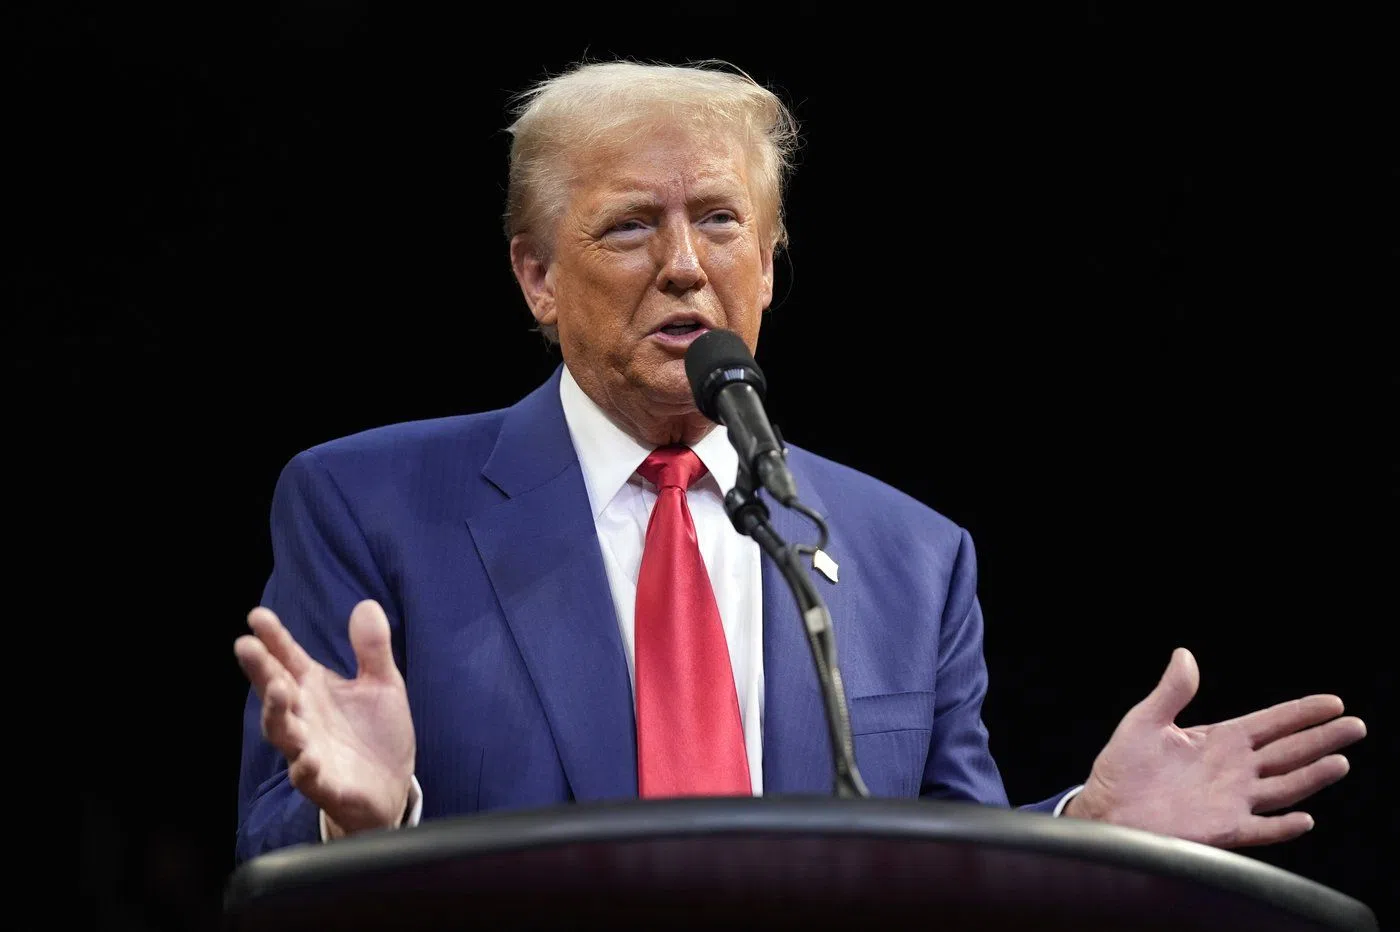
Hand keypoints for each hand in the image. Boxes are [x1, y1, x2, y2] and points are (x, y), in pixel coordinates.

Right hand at [234, 600, 415, 837]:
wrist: (390, 787)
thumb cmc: (375, 733)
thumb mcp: (383, 685)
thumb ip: (372, 649)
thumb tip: (366, 604)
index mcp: (314, 689)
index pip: (288, 658)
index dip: (273, 638)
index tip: (257, 615)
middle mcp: (304, 717)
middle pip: (275, 691)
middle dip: (260, 670)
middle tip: (245, 645)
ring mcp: (310, 751)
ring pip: (283, 732)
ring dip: (277, 712)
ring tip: (278, 689)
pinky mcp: (326, 784)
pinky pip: (309, 777)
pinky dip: (306, 769)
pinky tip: (306, 759)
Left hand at [1065, 647, 1364, 846]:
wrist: (1107, 809)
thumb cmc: (1122, 767)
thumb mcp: (1145, 721)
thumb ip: (1171, 691)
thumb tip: (1184, 654)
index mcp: (1219, 740)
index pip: (1271, 723)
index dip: (1301, 713)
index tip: (1333, 703)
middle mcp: (1234, 770)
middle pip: (1288, 752)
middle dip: (1322, 738)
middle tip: (1355, 726)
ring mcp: (1232, 800)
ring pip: (1283, 786)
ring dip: (1312, 776)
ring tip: (1340, 761)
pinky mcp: (1223, 829)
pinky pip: (1260, 828)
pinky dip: (1282, 826)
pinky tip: (1304, 818)